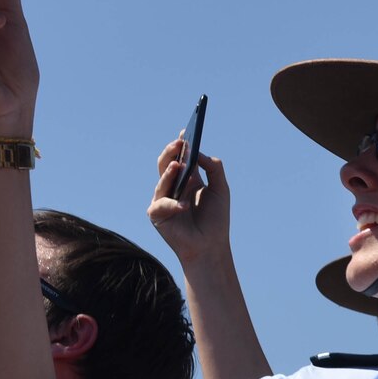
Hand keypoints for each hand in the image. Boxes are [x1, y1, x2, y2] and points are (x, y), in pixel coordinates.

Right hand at [147, 143, 231, 265]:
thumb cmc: (216, 220)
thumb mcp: (221, 190)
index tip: (185, 131)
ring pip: (161, 180)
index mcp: (187, 179)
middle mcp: (173, 186)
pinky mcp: (157, 214)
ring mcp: (163, 199)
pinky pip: (161, 204)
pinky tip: (184, 206)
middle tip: (179, 143)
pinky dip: (173, 204)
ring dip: (169, 172)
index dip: (181, 144)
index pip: (181, 156)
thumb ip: (214, 169)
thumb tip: (200, 153)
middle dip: (171, 152)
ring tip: (177, 165)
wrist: (210, 246)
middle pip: (166, 163)